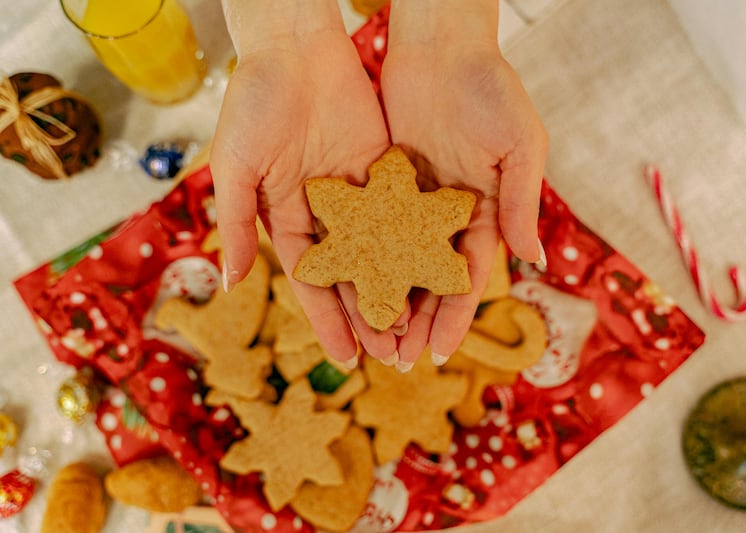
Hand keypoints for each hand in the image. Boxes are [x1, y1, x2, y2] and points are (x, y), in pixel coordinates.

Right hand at [210, 1, 400, 364]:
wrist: (294, 45)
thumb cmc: (254, 102)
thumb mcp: (235, 167)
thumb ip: (233, 224)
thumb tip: (227, 284)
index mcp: (285, 216)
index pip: (313, 280)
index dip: (329, 319)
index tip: (347, 358)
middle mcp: (324, 212)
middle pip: (352, 273)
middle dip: (369, 314)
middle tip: (391, 355)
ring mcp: (356, 193)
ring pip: (383, 250)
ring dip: (398, 287)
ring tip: (418, 327)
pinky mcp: (384, 169)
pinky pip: (404, 212)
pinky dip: (418, 243)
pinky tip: (436, 273)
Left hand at [381, 0, 548, 368]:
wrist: (442, 45)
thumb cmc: (491, 89)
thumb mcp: (519, 145)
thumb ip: (520, 201)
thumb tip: (534, 260)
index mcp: (484, 211)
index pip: (467, 277)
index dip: (455, 316)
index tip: (439, 353)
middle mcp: (447, 214)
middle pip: (429, 279)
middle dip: (416, 320)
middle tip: (398, 361)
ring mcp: (414, 201)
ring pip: (396, 262)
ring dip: (386, 300)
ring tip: (370, 338)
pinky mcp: (384, 182)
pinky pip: (370, 228)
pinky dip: (360, 259)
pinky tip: (346, 289)